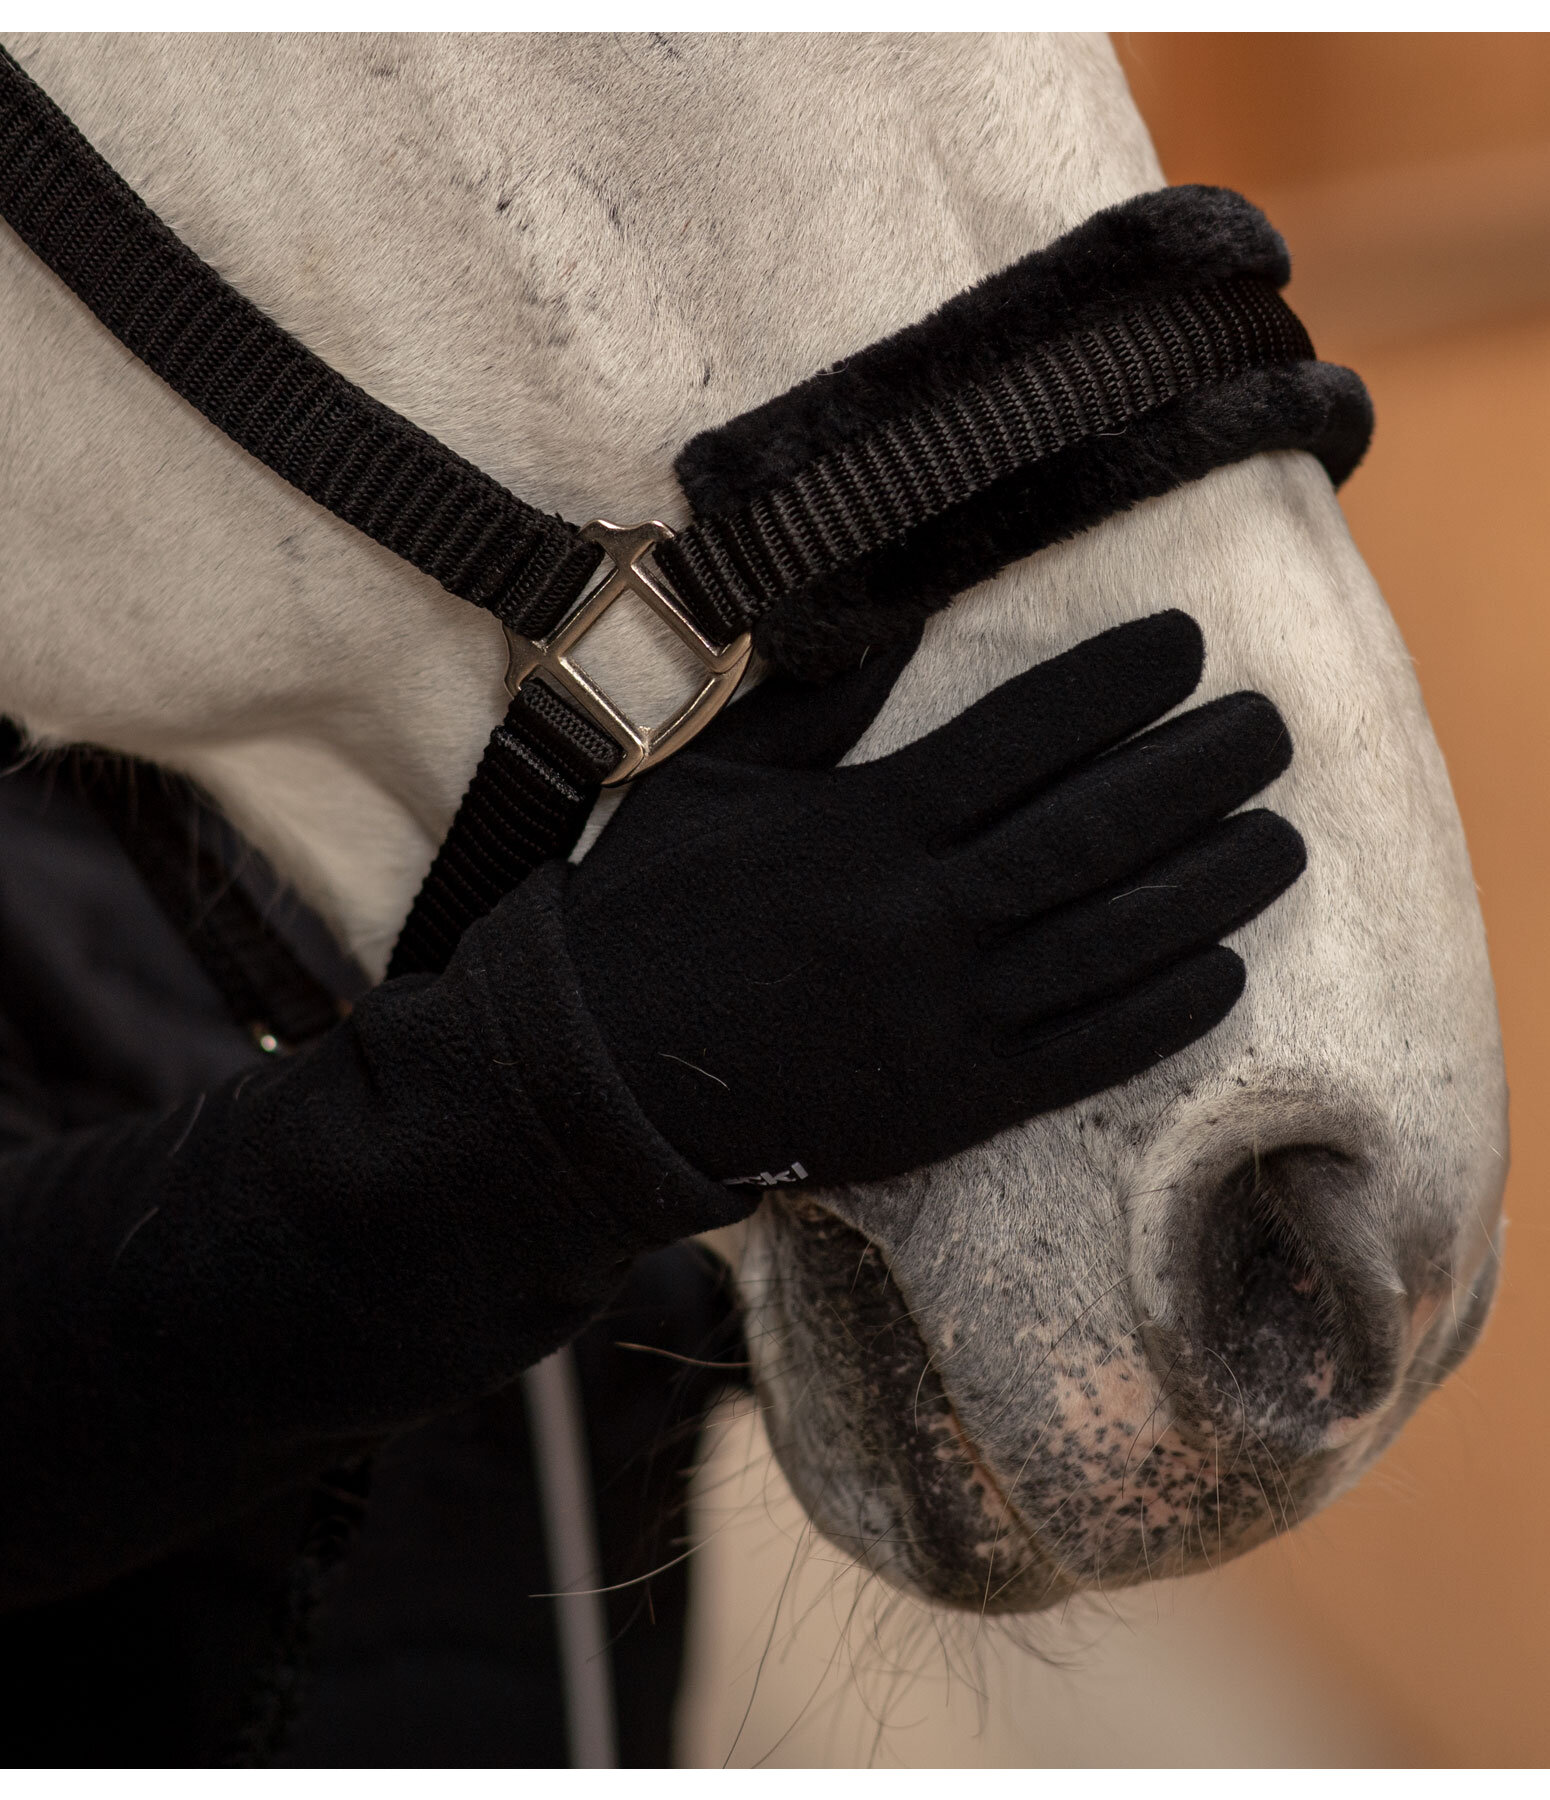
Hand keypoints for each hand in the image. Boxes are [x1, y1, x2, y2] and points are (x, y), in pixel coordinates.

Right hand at [562, 610, 1303, 1186]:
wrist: (601, 1078)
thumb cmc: (649, 909)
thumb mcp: (715, 780)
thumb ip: (821, 702)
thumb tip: (910, 614)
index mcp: (866, 823)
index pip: (1025, 733)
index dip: (1117, 683)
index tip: (1182, 645)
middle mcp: (922, 914)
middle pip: (1096, 829)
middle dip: (1200, 769)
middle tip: (1268, 729)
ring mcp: (946, 1015)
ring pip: (1115, 940)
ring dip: (1213, 885)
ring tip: (1280, 839)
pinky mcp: (954, 1102)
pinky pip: (1086, 1053)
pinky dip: (1166, 1011)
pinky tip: (1225, 969)